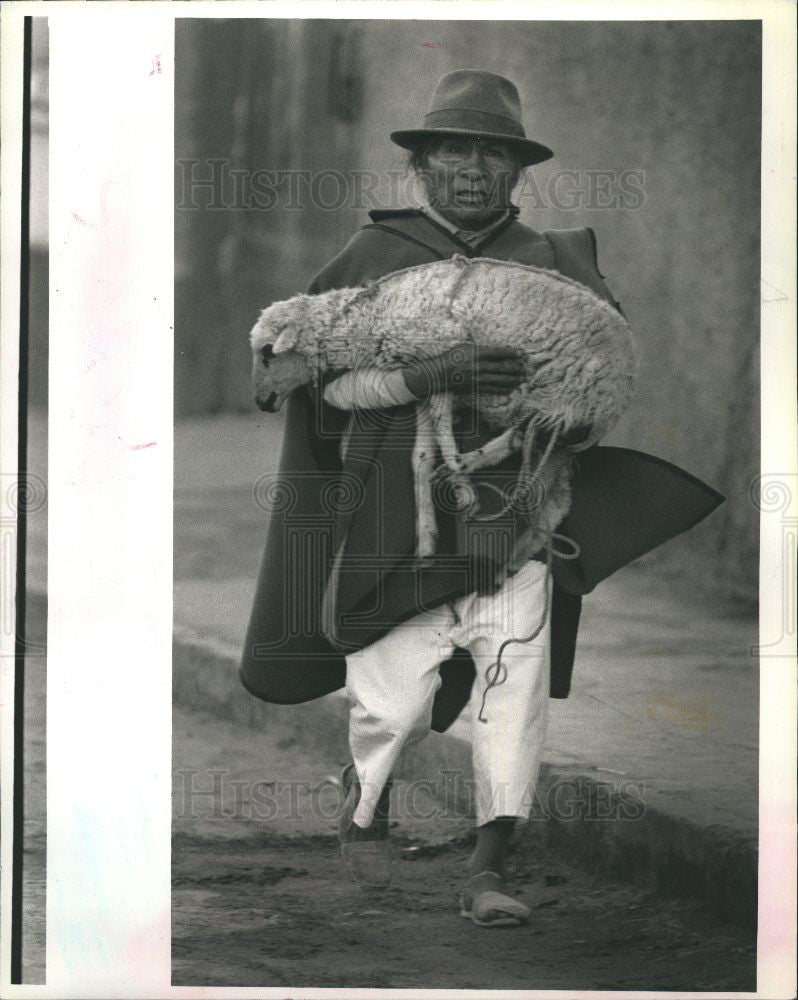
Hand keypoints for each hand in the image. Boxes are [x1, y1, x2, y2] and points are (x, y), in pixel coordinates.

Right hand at [402, 343, 525, 399]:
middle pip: (502, 368)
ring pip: (499, 380)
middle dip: (516, 368)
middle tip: (526, 368)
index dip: (511, 353)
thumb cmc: (452, 357)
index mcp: (476, 353)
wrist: (439, 374)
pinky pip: (492, 389)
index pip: (498, 353)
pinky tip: (511, 388)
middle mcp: (478, 366)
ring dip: (513, 380)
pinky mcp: (476, 387)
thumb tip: (497, 350)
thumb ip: (481, 348)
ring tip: (522, 379)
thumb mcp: (465, 346)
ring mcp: (477, 378)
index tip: (521, 353)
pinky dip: (503, 389)